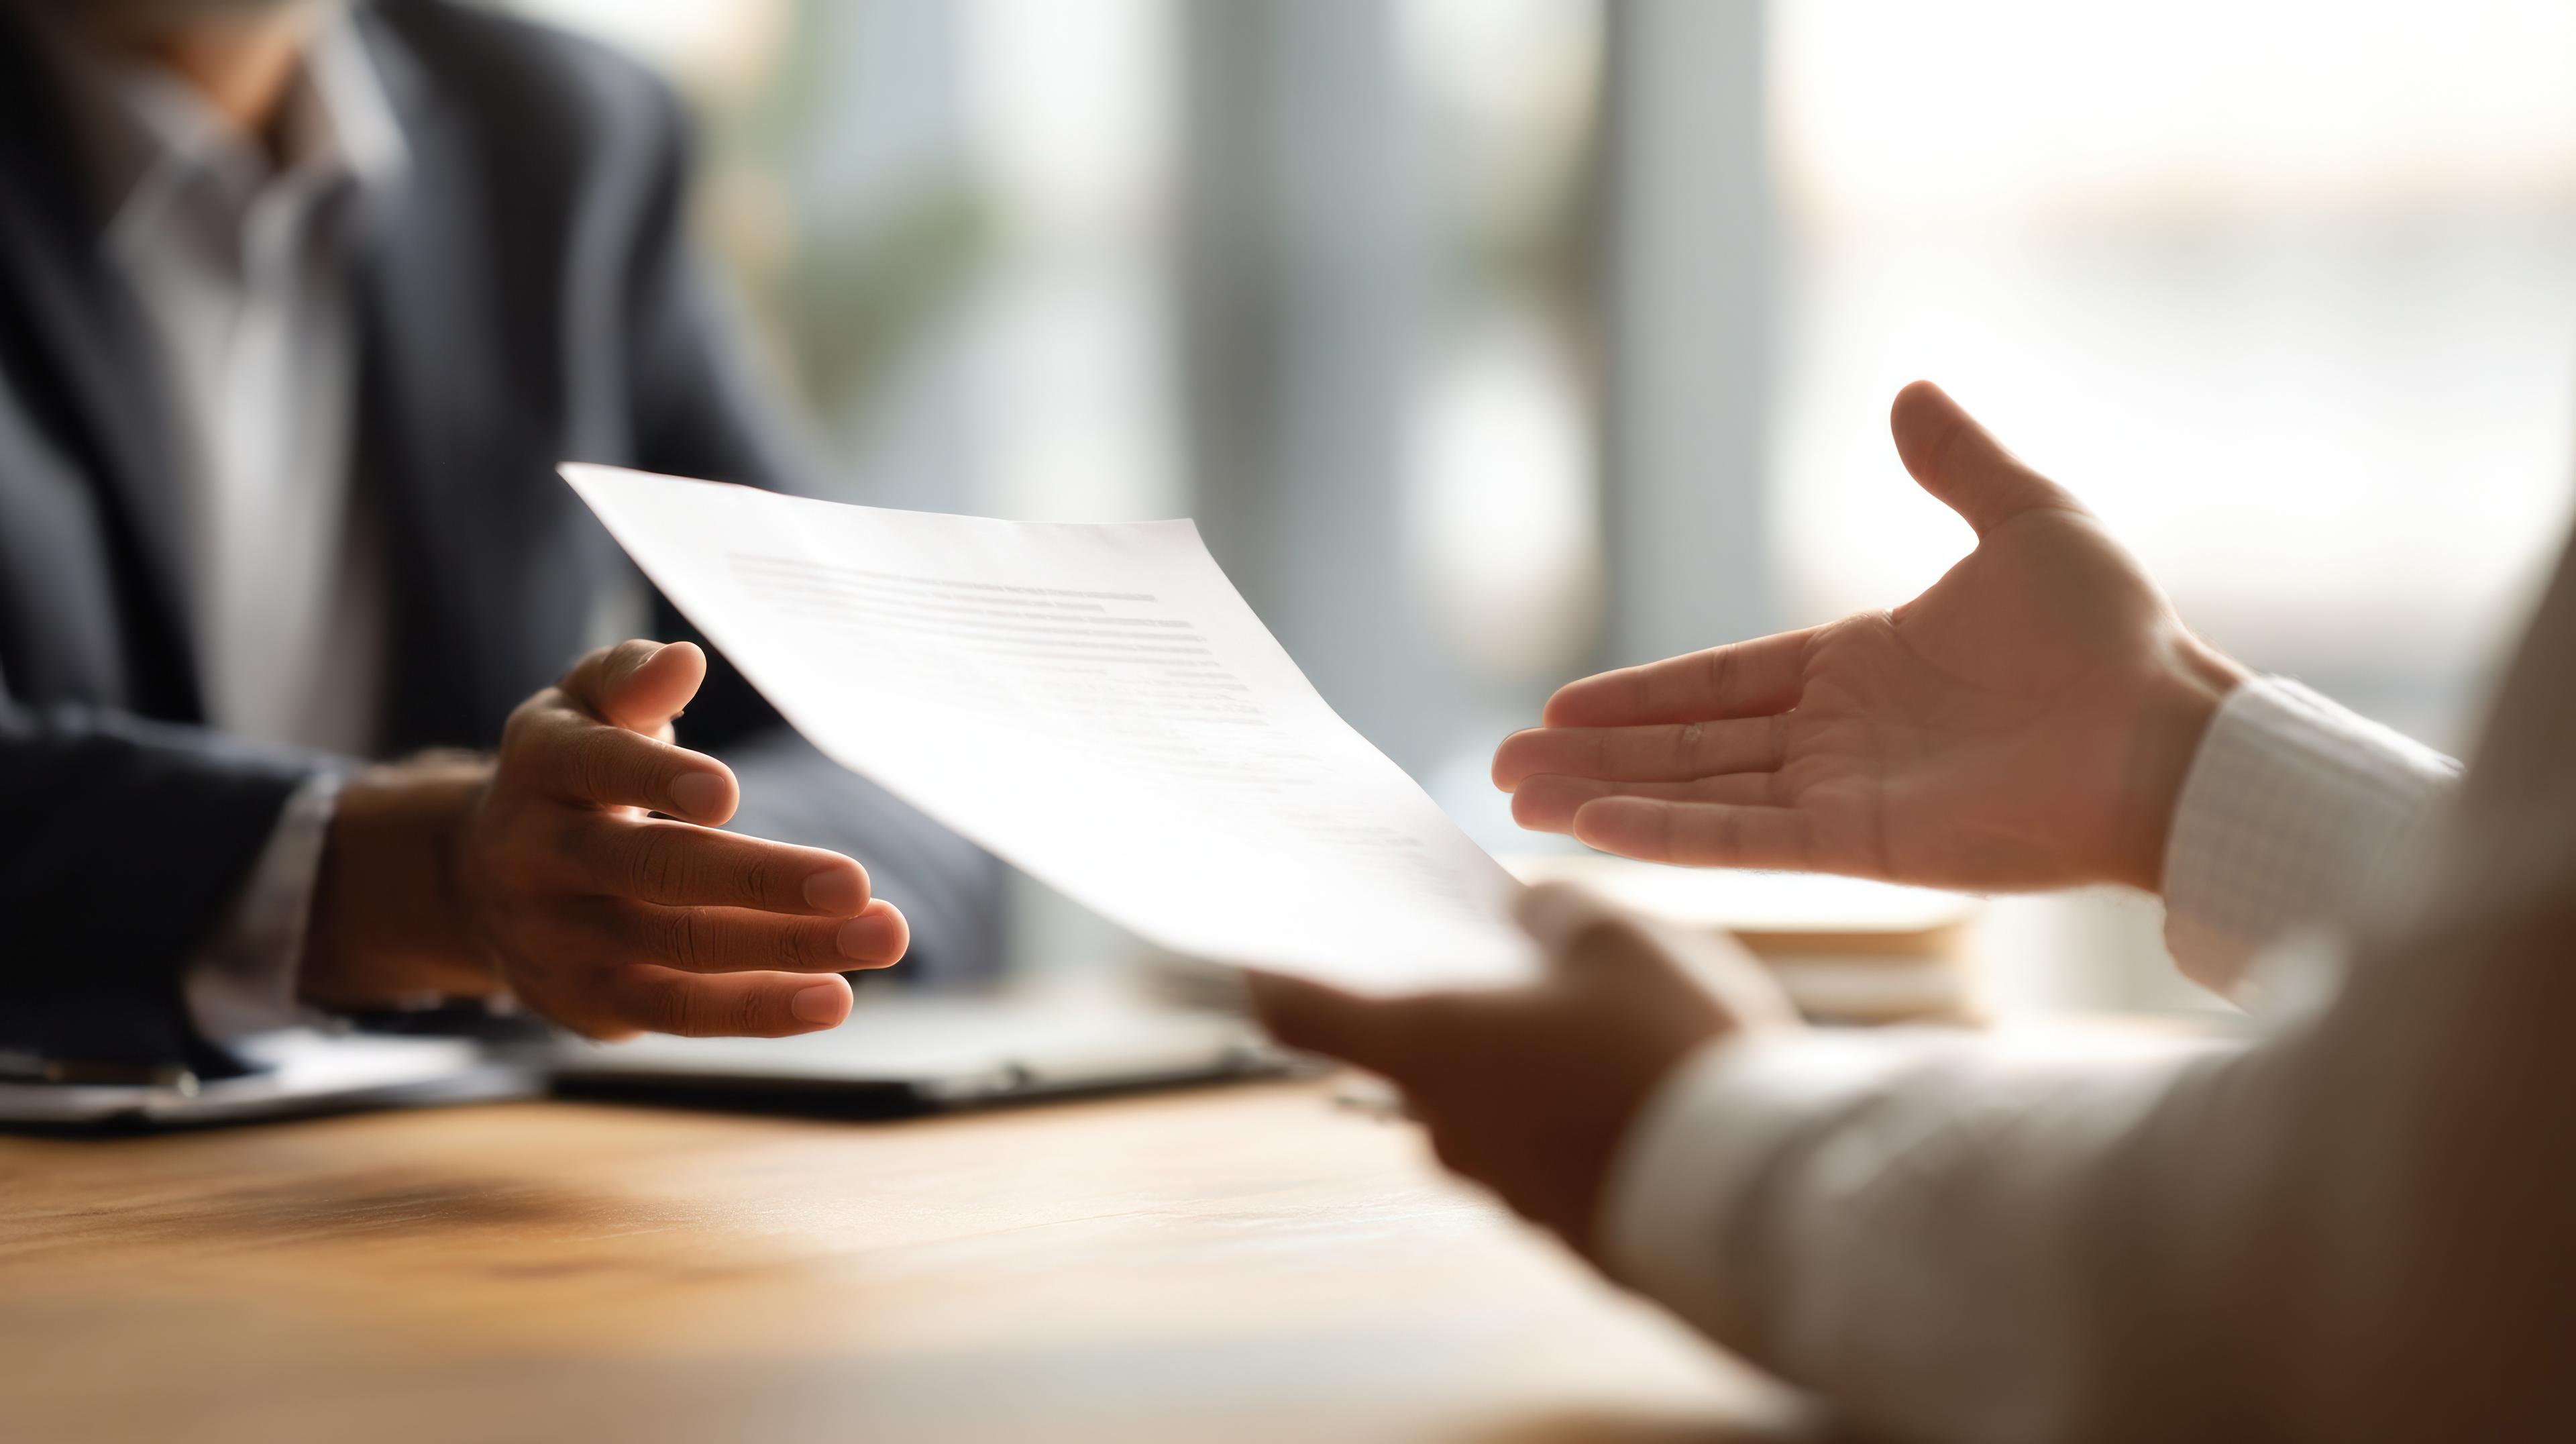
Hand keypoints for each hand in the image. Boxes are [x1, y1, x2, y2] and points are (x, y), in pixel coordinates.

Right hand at [302, 640, 908, 1036]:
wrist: (477, 880)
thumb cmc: (569, 772)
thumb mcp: (580, 708)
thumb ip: (630, 680)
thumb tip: (684, 661)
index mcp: (541, 767)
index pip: (596, 768)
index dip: (655, 779)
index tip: (726, 793)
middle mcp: (537, 858)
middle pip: (653, 872)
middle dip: (758, 881)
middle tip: (855, 884)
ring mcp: (559, 939)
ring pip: (679, 950)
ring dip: (786, 948)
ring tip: (881, 939)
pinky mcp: (589, 1001)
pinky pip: (679, 1011)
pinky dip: (758, 1008)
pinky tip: (832, 998)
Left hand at [1248, 884, 1795, 1257]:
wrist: (1753, 1195)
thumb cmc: (1666, 1049)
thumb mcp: (1619, 939)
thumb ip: (1556, 913)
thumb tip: (1530, 914)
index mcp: (1425, 1049)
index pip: (1299, 1010)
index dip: (1276, 966)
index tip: (1273, 937)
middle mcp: (1443, 1127)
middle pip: (1417, 1049)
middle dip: (1459, 1001)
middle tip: (1515, 948)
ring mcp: (1503, 1188)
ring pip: (1492, 1100)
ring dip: (1527, 1058)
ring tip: (1611, 1013)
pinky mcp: (1566, 1225)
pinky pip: (1547, 1149)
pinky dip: (1572, 1112)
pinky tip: (1640, 1079)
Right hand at [1493, 381, 2246, 892]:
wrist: (2172, 733)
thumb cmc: (2114, 635)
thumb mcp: (2030, 520)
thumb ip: (1958, 465)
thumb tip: (1910, 393)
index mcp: (1860, 668)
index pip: (1721, 682)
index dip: (1639, 696)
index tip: (1560, 706)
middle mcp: (1837, 739)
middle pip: (1687, 746)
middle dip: (1592, 755)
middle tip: (1500, 762)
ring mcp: (1843, 797)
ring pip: (1695, 795)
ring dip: (1603, 796)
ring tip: (1513, 798)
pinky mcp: (1860, 846)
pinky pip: (1742, 839)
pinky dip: (1664, 834)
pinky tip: (1591, 826)